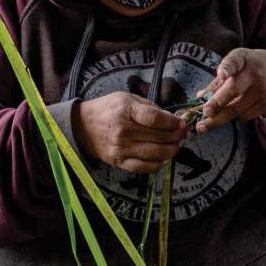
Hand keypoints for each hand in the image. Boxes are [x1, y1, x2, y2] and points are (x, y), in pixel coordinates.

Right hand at [73, 92, 187, 173]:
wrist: (83, 126)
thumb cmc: (108, 109)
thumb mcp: (127, 98)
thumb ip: (150, 107)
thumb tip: (172, 119)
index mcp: (125, 110)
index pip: (155, 118)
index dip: (173, 122)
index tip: (182, 123)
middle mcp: (123, 130)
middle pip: (158, 137)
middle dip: (176, 136)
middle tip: (182, 135)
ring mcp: (121, 148)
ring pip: (154, 153)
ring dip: (171, 151)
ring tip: (176, 146)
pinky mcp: (119, 161)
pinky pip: (143, 167)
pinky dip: (158, 164)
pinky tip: (164, 158)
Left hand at [196, 49, 265, 130]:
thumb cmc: (252, 66)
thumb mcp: (236, 64)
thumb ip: (218, 80)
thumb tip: (199, 97)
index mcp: (243, 58)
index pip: (235, 62)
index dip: (228, 67)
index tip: (222, 74)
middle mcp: (254, 73)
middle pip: (234, 90)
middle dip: (218, 103)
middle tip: (205, 113)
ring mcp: (262, 90)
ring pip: (237, 109)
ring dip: (219, 118)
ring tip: (204, 125)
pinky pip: (245, 116)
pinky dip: (234, 117)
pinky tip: (230, 114)